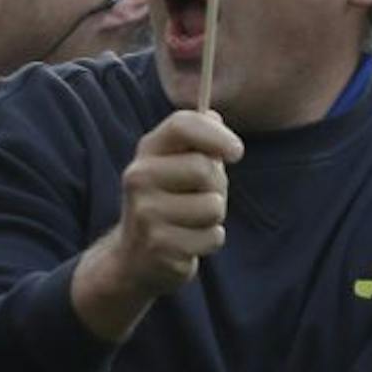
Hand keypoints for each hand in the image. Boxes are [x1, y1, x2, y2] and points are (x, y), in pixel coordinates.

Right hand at [70, 109, 242, 341]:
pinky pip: (212, 237)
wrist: (134, 255)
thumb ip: (196, 142)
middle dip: (219, 185)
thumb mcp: (173, 165)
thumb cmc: (166, 201)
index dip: (216, 134)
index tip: (237, 152)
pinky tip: (189, 241)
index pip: (182, 125)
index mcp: (147, 151)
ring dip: (215, 216)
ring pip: (213, 206)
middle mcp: (139, 177)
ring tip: (194, 220)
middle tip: (204, 196)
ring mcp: (146, 212)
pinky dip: (210, 240)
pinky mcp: (160, 246)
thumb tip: (215, 116)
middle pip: (205, 168)